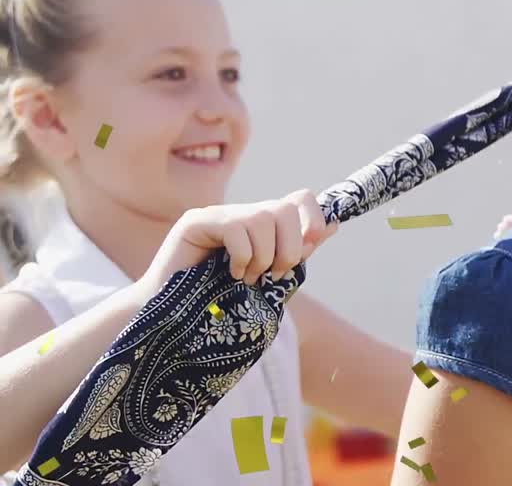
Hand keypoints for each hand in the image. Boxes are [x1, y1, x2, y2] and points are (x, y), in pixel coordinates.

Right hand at [141, 189, 337, 291]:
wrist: (174, 319)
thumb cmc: (223, 300)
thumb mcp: (270, 274)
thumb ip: (298, 250)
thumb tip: (332, 225)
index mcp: (261, 222)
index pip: (300, 198)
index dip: (313, 219)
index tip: (310, 246)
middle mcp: (241, 212)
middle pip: (284, 208)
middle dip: (289, 248)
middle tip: (273, 274)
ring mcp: (217, 214)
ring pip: (262, 218)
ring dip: (263, 257)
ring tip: (248, 278)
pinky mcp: (195, 222)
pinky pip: (236, 228)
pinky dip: (242, 256)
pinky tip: (231, 273)